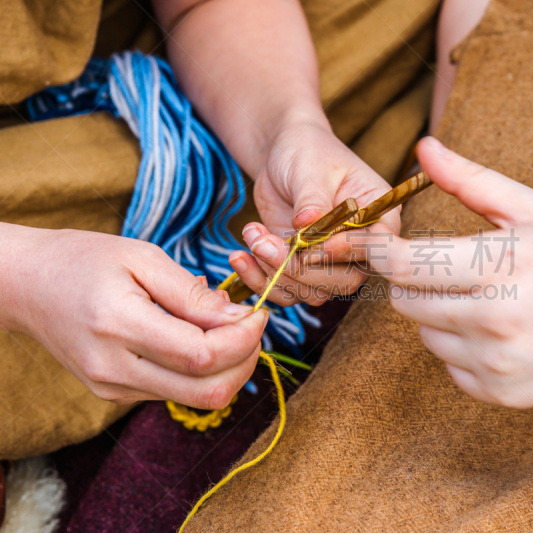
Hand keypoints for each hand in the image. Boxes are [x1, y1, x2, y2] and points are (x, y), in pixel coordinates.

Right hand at [0, 225, 266, 408]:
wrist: (26, 285)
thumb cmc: (84, 260)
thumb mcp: (142, 257)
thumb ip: (192, 294)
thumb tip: (239, 319)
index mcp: (120, 326)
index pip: (203, 356)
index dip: (244, 338)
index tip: (258, 312)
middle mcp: (115, 369)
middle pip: (208, 392)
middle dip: (246, 361)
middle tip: (252, 326)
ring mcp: (114, 388)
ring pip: (196, 398)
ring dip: (228, 368)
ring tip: (226, 328)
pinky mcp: (115, 394)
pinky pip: (176, 392)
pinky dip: (201, 371)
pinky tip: (198, 338)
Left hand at [229, 118, 401, 305]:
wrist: (282, 155)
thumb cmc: (307, 152)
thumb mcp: (311, 168)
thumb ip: (313, 198)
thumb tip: (308, 224)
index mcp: (379, 218)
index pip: (375, 249)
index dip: (345, 252)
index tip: (310, 242)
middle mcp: (360, 248)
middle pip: (343, 281)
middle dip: (300, 269)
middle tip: (265, 243)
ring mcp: (332, 262)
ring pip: (312, 292)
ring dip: (276, 274)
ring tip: (251, 240)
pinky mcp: (303, 269)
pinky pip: (287, 291)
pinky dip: (261, 279)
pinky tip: (241, 256)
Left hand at [360, 137, 532, 408]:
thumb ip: (472, 180)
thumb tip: (423, 147)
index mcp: (500, 268)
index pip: (404, 265)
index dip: (376, 250)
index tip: (367, 240)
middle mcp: (493, 322)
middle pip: (404, 301)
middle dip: (412, 280)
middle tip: (449, 267)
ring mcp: (494, 363)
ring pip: (423, 333)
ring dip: (438, 313)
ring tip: (487, 300)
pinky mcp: (495, 392)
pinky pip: (448, 363)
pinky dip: (460, 345)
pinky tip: (499, 333)